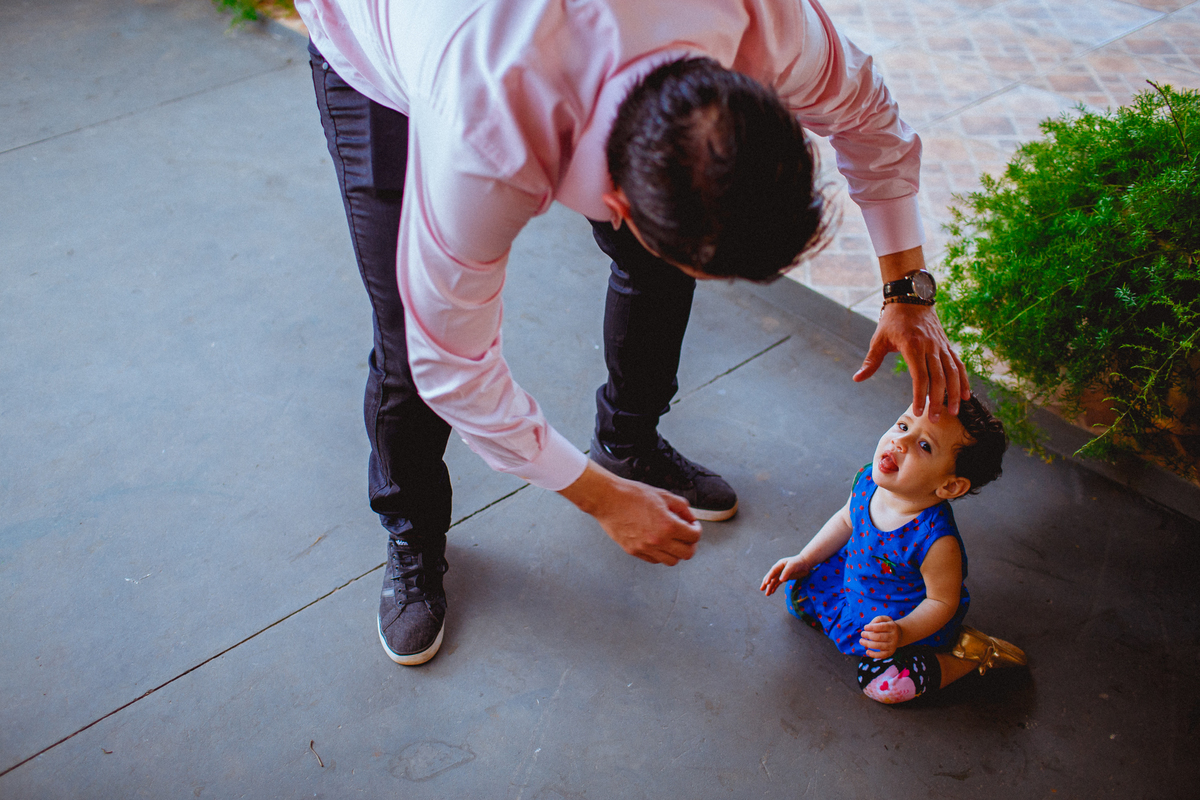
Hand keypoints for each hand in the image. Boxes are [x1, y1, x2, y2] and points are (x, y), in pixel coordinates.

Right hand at [558, 461, 701, 564]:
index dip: (697, 530)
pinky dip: (661, 554)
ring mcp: (645, 549)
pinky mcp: (634, 551)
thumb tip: (691, 519)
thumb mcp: (663, 495)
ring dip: (677, 551)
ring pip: (672, 561)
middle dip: (691, 544)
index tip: (693, 525)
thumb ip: (682, 508)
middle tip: (687, 535)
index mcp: (668, 526)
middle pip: (687, 554)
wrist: (608, 500)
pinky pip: (655, 560)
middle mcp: (658, 541)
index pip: (694, 537)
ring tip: (673, 540)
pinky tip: (658, 542)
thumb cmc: (633, 495)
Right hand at [760, 555, 811, 595]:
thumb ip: (786, 572)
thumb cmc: (799, 563)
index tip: (766, 583)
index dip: (769, 577)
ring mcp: (781, 573)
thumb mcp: (792, 566)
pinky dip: (775, 587)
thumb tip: (781, 580)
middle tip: (761, 589)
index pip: (772, 572)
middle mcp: (779, 569)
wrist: (806, 563)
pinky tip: (772, 592)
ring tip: (767, 594)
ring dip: (770, 587)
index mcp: (779, 564)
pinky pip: (778, 583)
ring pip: (774, 581)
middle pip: (771, 576)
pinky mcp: (785, 577)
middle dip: (766, 583)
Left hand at [853, 302, 969, 421]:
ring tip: (954, 412)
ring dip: (954, 393)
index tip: (918, 412)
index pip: (920, 376)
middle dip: (938, 400)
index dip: (920, 395)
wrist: (912, 298)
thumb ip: (870, 361)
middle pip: (938, 377)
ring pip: (952, 372)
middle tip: (936, 419)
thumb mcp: (878, 340)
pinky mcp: (947, 345)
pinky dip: (963, 380)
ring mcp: (941, 346)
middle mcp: (930, 346)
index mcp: (913, 346)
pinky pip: (958, 364)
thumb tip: (857, 378)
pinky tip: (966, 395)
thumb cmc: (892, 321)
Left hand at [860, 615, 900, 658]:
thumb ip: (877, 619)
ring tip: (861, 641)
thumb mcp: (885, 619)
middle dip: (868, 635)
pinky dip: (874, 654)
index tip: (865, 627)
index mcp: (892, 627)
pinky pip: (882, 655)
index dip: (872, 627)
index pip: (882, 627)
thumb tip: (869, 626)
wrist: (899, 635)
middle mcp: (894, 636)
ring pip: (879, 646)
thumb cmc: (887, 626)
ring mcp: (893, 645)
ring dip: (868, 644)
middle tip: (862, 634)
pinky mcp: (890, 652)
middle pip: (879, 637)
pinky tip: (867, 651)